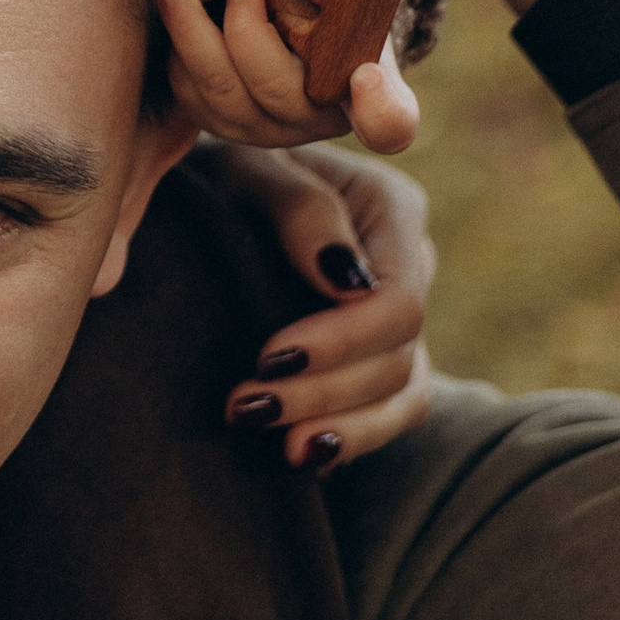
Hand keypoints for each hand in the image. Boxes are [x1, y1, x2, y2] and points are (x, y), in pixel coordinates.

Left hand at [153, 0, 419, 159]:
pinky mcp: (221, 124)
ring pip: (221, 96)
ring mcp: (266, 130)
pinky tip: (174, 8)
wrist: (292, 20)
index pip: (389, 122)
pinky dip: (177, 50)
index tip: (366, 76)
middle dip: (248, 36)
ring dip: (190, 35)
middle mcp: (318, 121)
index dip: (380, 110)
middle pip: (279, 94)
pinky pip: (190, 95)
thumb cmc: (325, 0)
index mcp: (369, 90)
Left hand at [203, 143, 435, 470]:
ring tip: (283, 450)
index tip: (268, 360)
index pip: (397, 302)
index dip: (340, 343)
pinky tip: (306, 458)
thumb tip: (347, 282)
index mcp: (390, 208)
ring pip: (404, 395)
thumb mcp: (249, 166)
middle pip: (399, 356)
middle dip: (325, 391)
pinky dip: (354, 438)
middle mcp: (408, 262)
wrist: (210, 182)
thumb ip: (300, 209)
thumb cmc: (225, 161)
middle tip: (245, 408)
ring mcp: (395, 314)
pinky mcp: (376, 353)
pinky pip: (390, 411)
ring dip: (343, 428)